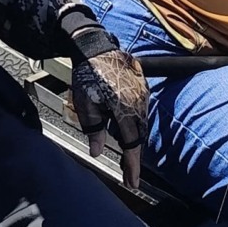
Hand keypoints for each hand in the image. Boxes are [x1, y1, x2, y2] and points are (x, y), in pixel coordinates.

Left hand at [70, 39, 148, 186]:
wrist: (94, 45)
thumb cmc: (87, 74)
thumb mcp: (85, 103)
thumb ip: (93, 128)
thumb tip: (96, 152)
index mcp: (125, 108)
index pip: (132, 143)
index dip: (132, 165)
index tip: (132, 181)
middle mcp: (138, 102)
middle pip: (139, 136)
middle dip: (133, 157)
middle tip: (129, 175)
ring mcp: (142, 93)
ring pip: (141, 124)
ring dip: (134, 141)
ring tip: (126, 158)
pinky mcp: (141, 86)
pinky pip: (141, 112)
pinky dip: (135, 125)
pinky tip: (126, 133)